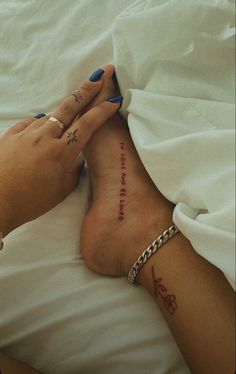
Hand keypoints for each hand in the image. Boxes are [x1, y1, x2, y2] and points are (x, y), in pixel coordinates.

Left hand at [0, 66, 121, 236]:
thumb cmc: (32, 201)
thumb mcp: (62, 189)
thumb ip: (74, 168)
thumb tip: (76, 155)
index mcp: (62, 152)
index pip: (88, 124)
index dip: (103, 110)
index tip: (115, 100)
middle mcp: (45, 136)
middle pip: (70, 106)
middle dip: (87, 88)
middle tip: (100, 74)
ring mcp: (26, 133)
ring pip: (50, 114)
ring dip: (63, 111)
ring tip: (70, 114)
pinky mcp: (11, 134)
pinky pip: (30, 123)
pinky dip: (39, 124)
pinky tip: (41, 129)